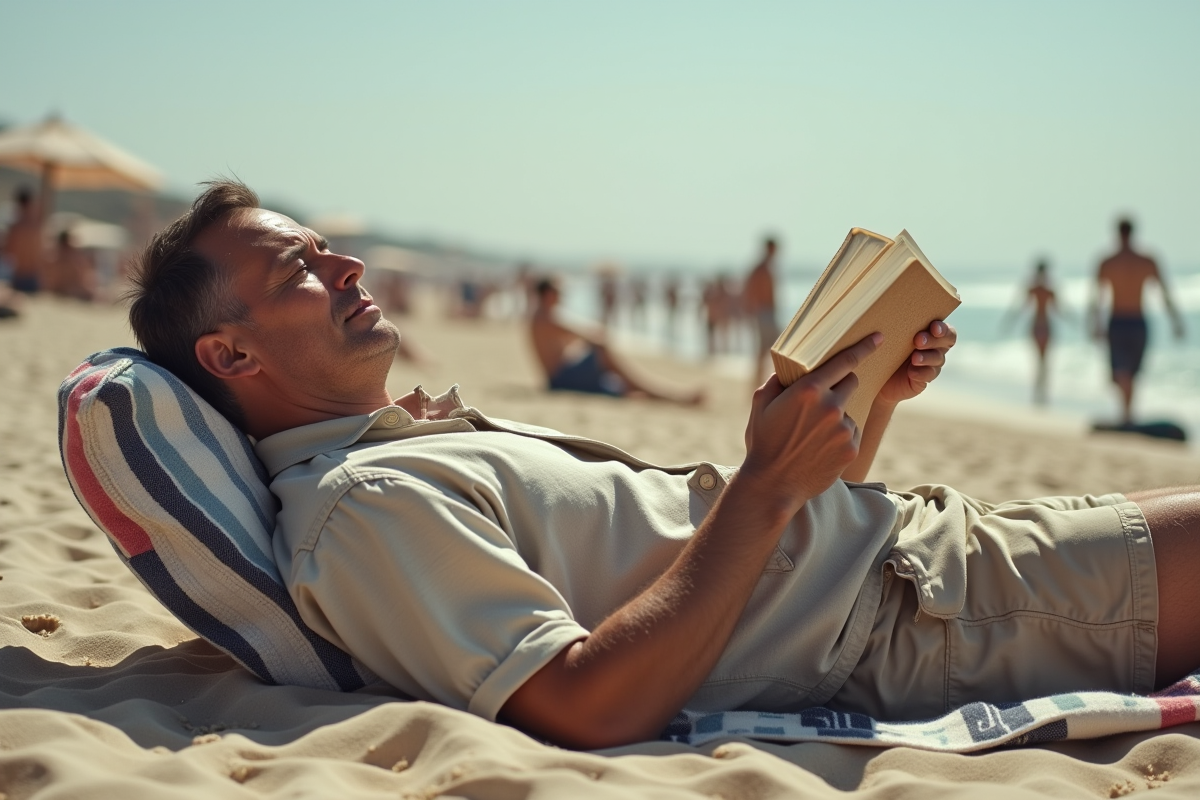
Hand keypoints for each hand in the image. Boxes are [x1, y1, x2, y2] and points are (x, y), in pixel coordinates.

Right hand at [740, 333, 881, 516]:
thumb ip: (778, 380)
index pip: (844, 361)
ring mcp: (843, 429)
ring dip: (837, 414)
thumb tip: (791, 368)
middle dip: (840, 384)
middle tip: (822, 399)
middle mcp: (830, 406)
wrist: (773, 485)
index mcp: (808, 390)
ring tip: (813, 434)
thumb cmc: (764, 442)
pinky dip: (840, 435)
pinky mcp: (851, 448)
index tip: (878, 338)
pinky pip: (852, 431)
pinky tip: (820, 446)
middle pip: (851, 382)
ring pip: (850, 410)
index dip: (863, 347)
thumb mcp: (761, 405)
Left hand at [876, 320, 956, 405]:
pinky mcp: (923, 379)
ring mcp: (930, 365)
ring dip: (927, 357)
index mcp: (928, 334)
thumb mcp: (888, 337)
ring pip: (938, 359)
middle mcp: (933, 348)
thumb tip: (886, 314)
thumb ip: (894, 327)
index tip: (933, 327)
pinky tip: (912, 372)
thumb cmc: (881, 351)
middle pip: (945, 342)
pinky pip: (929, 375)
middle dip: (933, 340)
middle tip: (918, 341)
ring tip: (915, 358)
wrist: (873, 377)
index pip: (946, 329)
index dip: (943, 328)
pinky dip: (922, 373)